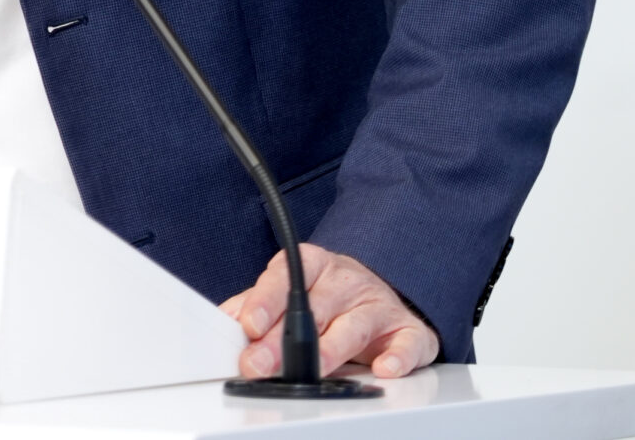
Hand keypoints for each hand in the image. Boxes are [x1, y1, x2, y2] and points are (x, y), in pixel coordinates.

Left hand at [221, 243, 438, 379]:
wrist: (382, 296)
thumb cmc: (329, 298)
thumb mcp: (289, 294)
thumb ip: (256, 306)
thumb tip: (226, 321)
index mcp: (312, 265)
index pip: (284, 276)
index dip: (265, 300)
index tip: (249, 324)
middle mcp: (346, 280)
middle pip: (312, 308)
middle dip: (283, 340)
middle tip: (260, 363)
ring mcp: (378, 304)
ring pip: (354, 326)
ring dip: (331, 350)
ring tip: (313, 370)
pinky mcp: (409, 331)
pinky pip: (407, 343)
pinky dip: (397, 357)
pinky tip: (383, 368)